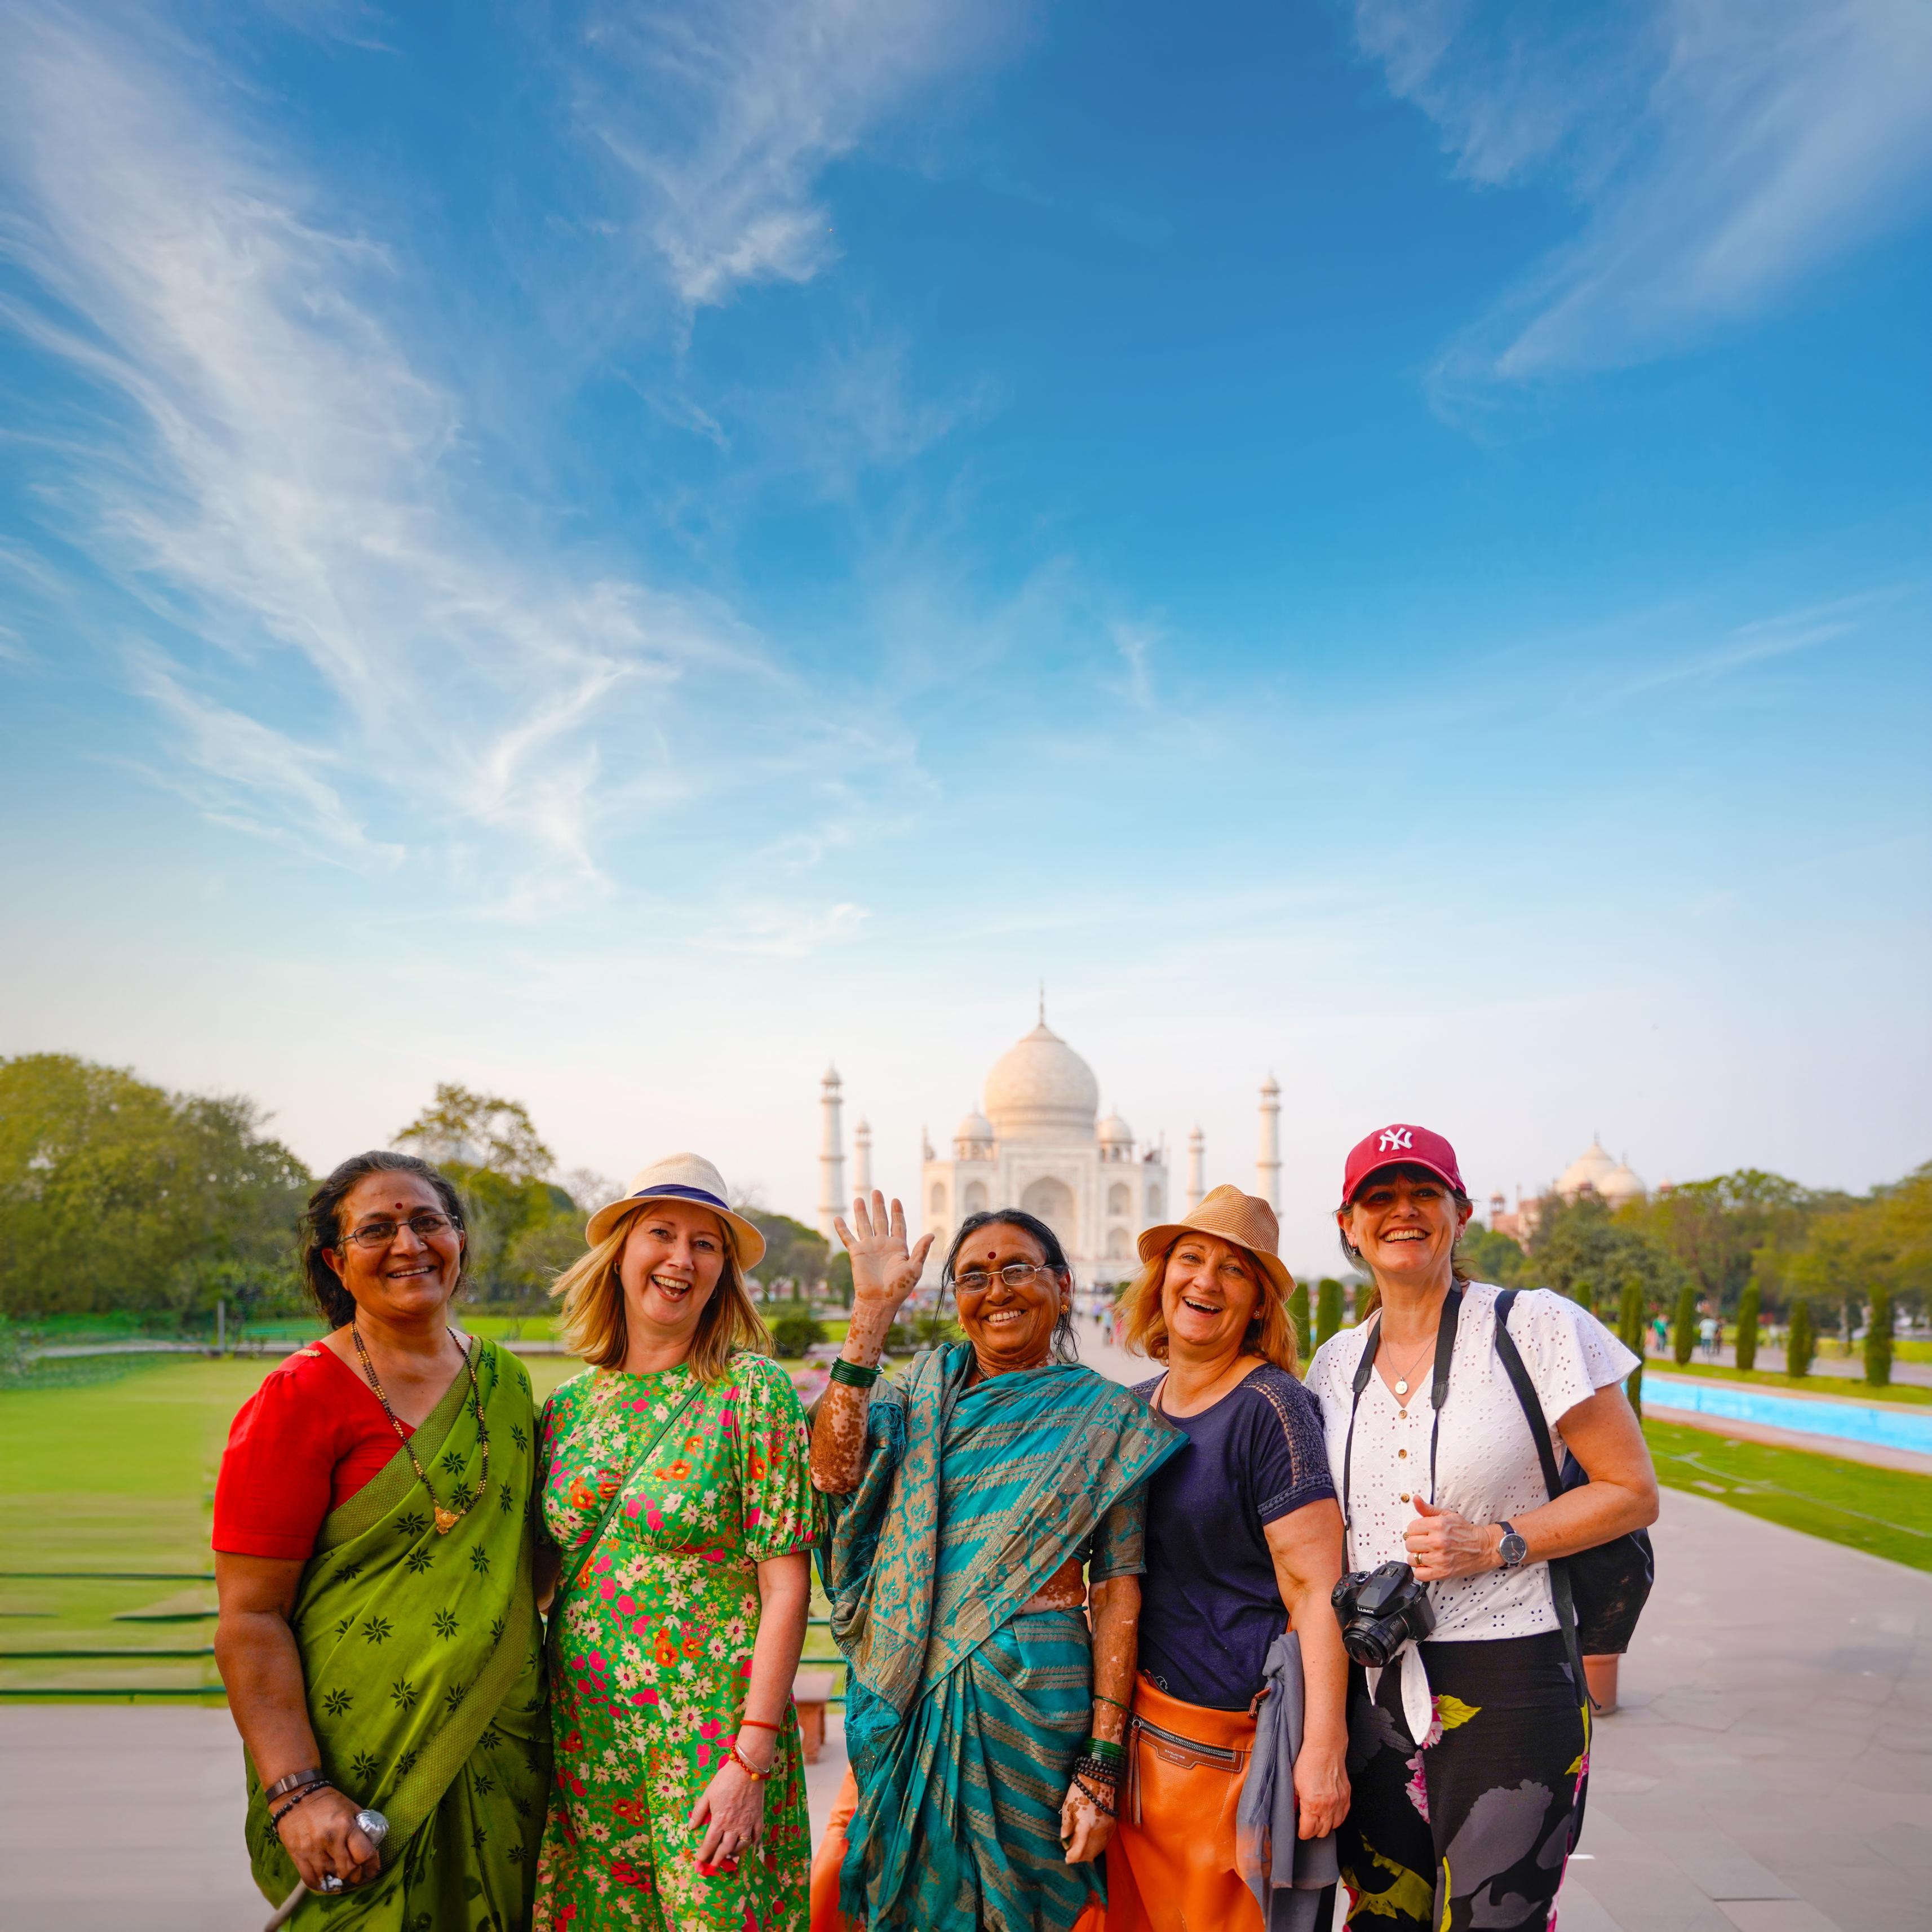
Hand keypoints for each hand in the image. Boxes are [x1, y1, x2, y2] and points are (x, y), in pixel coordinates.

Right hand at [273, 1785, 381, 1892]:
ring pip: (331, 1877)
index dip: (372, 1865)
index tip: (374, 1868)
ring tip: (347, 1880)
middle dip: (358, 1876)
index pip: (364, 1854)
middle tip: (362, 1876)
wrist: (296, 1797)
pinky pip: (311, 1880)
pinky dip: (322, 1886)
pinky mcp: (298, 1858)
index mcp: (345, 1825)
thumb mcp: (350, 1807)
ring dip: (341, 1882)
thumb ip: (361, 1825)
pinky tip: (328, 1884)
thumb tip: (372, 1843)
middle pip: (348, 1870)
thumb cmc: (327, 1800)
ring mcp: (312, 1851)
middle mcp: (330, 1840)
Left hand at [689, 1753, 767, 1875]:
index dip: (704, 1854)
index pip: (710, 1843)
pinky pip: (756, 1837)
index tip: (700, 1862)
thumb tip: (691, 1828)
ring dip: (733, 1854)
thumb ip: (699, 1812)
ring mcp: (747, 1824)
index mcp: (719, 1820)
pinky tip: (747, 1846)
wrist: (748, 1768)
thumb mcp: (708, 1794)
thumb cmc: (725, 1780)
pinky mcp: (758, 1818)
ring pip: (741, 1847)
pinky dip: (751, 1844)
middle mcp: (733, 1826)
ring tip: (728, 1857)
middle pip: (724, 1849)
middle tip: (713, 1866)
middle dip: (717, 1860)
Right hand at [833, 1192, 933, 1316]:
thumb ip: (921, 1250)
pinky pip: (848, 1238)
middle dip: (879, 1206)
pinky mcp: (856, 1253)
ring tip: (859, 1198)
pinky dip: (842, 1228)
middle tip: (876, 1192)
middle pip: (880, 1220)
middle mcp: (883, 1244)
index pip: (898, 1224)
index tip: (895, 1200)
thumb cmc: (899, 1288)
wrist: (880, 1301)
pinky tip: (837, 1218)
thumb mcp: (914, 1268)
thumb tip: (932, 1234)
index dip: (897, 1212)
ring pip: (864, 1225)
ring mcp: (869, 1248)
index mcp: (898, 1247)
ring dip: (861, 1212)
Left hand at [1058, 1772, 1115, 1862]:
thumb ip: (1066, 1825)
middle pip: (1090, 1852)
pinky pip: (1105, 1841)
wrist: (1098, 1779)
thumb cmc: (1079, 1791)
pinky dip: (1098, 1846)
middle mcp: (1098, 1830)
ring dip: (1089, 1853)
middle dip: (1080, 1857)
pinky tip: (1091, 1846)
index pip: (1079, 1850)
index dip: (1072, 1857)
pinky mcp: (1112, 1824)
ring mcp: (1107, 1828)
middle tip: (1072, 1857)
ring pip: (1099, 1848)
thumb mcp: (1067, 1807)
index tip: (1066, 1859)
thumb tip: (1064, 1838)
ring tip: (1080, 1853)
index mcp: (1085, 1826)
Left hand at [1293, 1742, 1348, 1838]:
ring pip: (1334, 1827)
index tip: (1299, 1831)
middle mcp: (1328, 1807)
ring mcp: (1339, 1803)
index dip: (1302, 1833)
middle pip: (1322, 1832)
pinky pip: (1343, 1816)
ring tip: (1318, 1821)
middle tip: (1307, 1825)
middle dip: (1313, 1831)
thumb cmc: (1307, 1762)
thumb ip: (1293, 1801)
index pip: (1308, 1832)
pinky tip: (1330, 1815)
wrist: (1325, 1748)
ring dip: (1325, 1826)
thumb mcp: (1293, 1783)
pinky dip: (1336, 1819)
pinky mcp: (1346, 1797)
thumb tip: (1293, 1812)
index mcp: (1312, 1805)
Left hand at [1403, 1496, 1501, 1581]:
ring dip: (1417, 1557)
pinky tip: (1428, 1565)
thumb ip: (1428, 1509)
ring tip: (1426, 1554)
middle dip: (1415, 1543)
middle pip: (1409, 1543)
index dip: (1415, 1530)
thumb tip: (1416, 1499)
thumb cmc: (1465, 1532)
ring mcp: (1440, 1558)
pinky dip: (1421, 1571)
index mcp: (1437, 1525)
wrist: (1484, 1547)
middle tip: (1424, 1544)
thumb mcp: (1447, 1515)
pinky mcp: (1443, 1572)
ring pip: (1412, 1559)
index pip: (1411, 1528)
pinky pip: (1420, 1574)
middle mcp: (1438, 1541)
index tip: (1421, 1533)